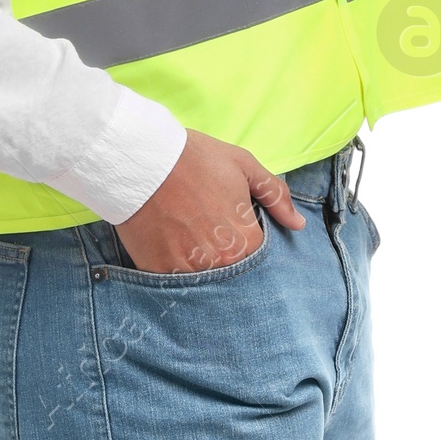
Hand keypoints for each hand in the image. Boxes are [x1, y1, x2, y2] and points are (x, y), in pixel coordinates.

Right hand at [115, 129, 305, 273]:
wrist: (142, 160)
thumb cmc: (195, 159)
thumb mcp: (244, 166)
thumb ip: (275, 196)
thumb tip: (298, 223)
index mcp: (246, 241)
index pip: (256, 256)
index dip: (244, 240)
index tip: (229, 226)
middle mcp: (220, 263)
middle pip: (230, 270)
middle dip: (222, 254)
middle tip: (205, 230)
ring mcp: (188, 271)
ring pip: (202, 279)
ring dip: (199, 264)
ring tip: (186, 235)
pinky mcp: (158, 272)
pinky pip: (173, 281)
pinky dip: (173, 267)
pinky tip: (168, 244)